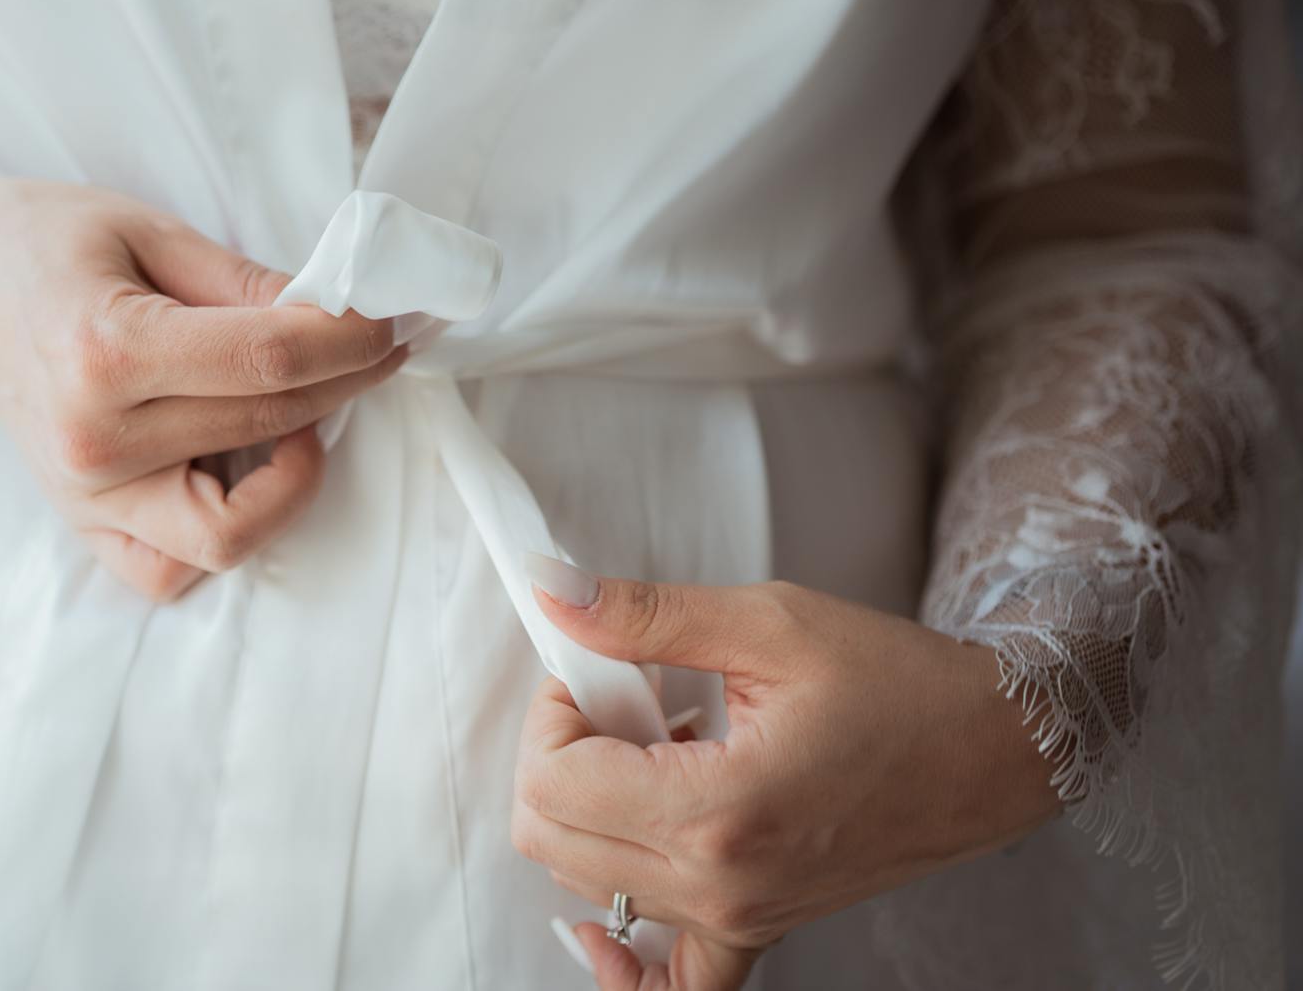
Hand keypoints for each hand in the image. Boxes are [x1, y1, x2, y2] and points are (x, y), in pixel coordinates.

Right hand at [0, 178, 404, 599]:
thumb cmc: (44, 241)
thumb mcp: (148, 228)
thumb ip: (244, 282)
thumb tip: (340, 312)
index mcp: (105, 350)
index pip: (269, 359)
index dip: (351, 338)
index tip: (391, 315)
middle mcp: (94, 439)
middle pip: (268, 426)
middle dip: (343, 379)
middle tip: (371, 340)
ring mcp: (86, 496)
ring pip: (232, 530)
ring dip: (292, 473)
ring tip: (301, 410)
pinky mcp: (83, 525)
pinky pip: (170, 573)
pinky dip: (223, 535)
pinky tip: (240, 469)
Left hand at [511, 569, 1063, 989]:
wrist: (993, 749)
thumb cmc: (899, 685)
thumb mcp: (767, 624)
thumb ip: (645, 616)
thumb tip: (554, 590)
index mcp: (717, 809)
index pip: (550, 783)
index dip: (552, 711)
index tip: (593, 670)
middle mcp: (719, 885)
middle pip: (549, 839)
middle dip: (559, 754)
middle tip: (619, 701)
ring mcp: (736, 919)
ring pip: (585, 885)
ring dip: (592, 809)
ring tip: (657, 751)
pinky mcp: (755, 930)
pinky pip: (663, 979)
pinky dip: (619, 941)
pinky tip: (619, 889)